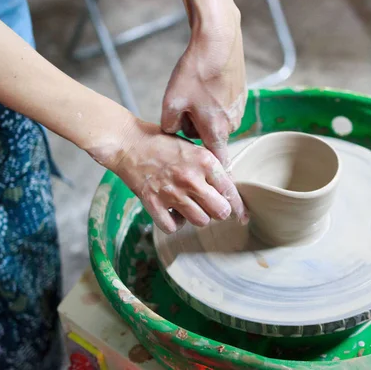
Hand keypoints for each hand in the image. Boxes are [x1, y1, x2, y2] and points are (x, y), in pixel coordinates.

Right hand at [106, 119, 247, 233]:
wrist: (129, 143)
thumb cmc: (162, 143)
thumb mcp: (193, 148)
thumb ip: (211, 168)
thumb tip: (227, 190)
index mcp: (204, 161)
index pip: (230, 191)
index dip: (239, 207)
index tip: (242, 217)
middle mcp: (191, 178)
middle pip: (220, 211)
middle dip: (218, 211)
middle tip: (210, 206)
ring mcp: (172, 192)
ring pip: (200, 221)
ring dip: (198, 217)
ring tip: (189, 206)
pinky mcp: (153, 203)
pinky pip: (174, 227)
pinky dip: (175, 224)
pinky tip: (173, 213)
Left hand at [161, 7, 245, 166]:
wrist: (218, 40)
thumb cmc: (196, 71)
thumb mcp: (172, 101)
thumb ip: (169, 126)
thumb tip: (171, 132)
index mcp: (216, 130)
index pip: (218, 163)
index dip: (213, 171)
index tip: (211, 181)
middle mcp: (232, 123)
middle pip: (210, 137)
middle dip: (196, 127)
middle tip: (184, 106)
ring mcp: (239, 109)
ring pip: (215, 120)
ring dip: (204, 112)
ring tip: (194, 89)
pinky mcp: (241, 95)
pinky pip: (223, 106)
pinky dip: (213, 99)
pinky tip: (206, 82)